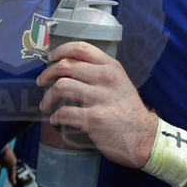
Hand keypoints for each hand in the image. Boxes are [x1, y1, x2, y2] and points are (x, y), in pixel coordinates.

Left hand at [37, 42, 156, 168]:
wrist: (145, 138)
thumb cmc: (128, 110)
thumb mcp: (120, 82)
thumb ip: (99, 72)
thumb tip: (70, 67)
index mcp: (111, 67)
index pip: (81, 48)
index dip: (61, 50)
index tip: (51, 57)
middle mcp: (106, 78)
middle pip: (65, 66)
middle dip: (47, 74)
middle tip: (41, 82)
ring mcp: (99, 98)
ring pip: (61, 87)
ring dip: (48, 97)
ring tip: (46, 104)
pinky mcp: (93, 119)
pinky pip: (64, 113)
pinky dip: (55, 116)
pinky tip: (56, 120)